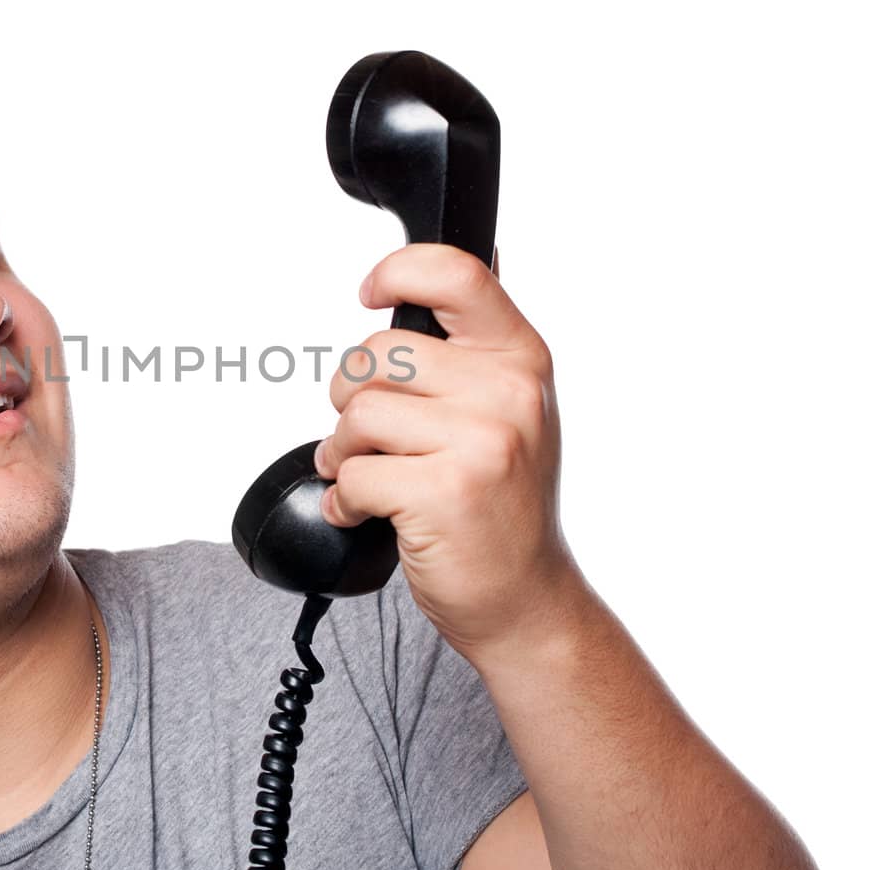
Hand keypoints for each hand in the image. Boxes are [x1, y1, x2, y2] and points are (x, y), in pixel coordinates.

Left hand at [312, 243, 581, 658]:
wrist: (526, 598)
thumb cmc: (501, 506)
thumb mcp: (507, 413)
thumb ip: (468, 354)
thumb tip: (410, 293)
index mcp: (521, 358)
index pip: (456, 274)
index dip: (398, 271)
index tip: (369, 293)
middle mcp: (509, 392)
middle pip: (376, 351)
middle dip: (350, 395)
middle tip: (368, 435)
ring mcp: (482, 442)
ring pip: (358, 413)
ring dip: (342, 451)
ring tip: (367, 474)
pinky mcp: (445, 493)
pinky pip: (353, 474)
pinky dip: (345, 500)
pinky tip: (370, 512)